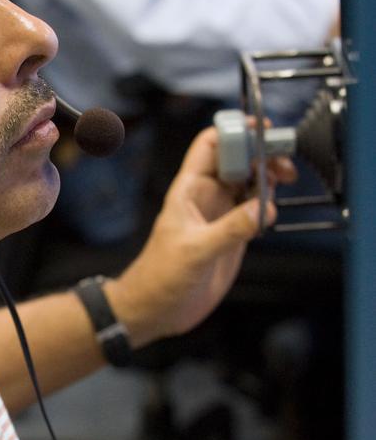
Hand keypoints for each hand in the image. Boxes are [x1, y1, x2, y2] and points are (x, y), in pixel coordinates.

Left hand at [106, 124, 294, 347]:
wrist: (156, 309)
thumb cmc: (160, 277)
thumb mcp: (195, 251)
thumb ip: (230, 230)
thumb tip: (263, 209)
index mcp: (190, 189)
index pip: (211, 145)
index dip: (235, 131)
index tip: (260, 130)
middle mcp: (207, 197)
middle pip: (238, 160)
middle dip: (261, 153)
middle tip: (283, 162)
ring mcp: (221, 215)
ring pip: (250, 182)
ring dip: (268, 176)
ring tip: (284, 179)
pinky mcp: (232, 235)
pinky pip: (255, 209)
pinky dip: (268, 204)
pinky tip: (273, 209)